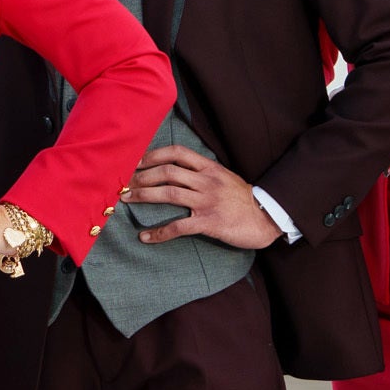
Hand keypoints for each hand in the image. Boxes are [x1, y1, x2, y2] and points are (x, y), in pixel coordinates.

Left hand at [129, 146, 281, 246]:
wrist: (266, 218)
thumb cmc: (243, 200)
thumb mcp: (224, 177)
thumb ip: (203, 172)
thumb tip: (176, 170)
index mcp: (210, 168)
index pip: (177, 152)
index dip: (153, 155)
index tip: (135, 161)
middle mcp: (207, 181)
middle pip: (167, 171)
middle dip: (141, 176)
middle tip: (123, 183)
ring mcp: (208, 201)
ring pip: (169, 193)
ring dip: (143, 195)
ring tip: (125, 199)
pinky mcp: (209, 222)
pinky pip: (178, 226)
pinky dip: (158, 232)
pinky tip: (145, 237)